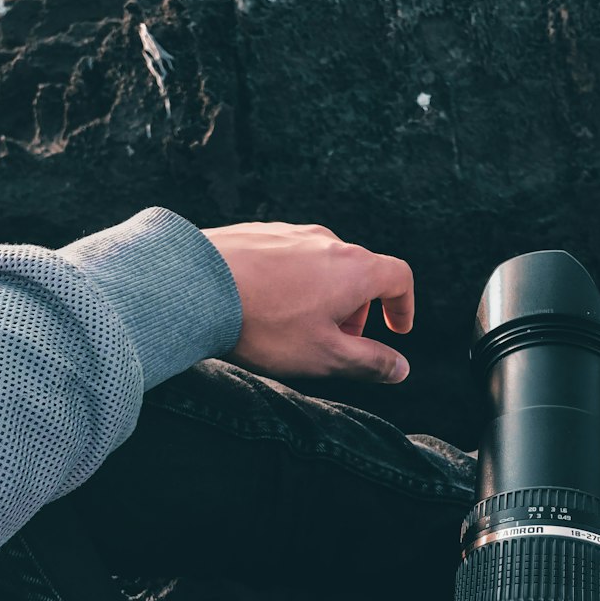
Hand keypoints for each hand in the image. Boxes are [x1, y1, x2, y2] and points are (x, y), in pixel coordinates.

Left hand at [201, 222, 413, 382]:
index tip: (396, 330)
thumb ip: (369, 362)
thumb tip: (400, 368)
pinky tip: (265, 305)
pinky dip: (292, 281)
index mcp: (355, 268)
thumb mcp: (325, 356)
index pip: (399, 277)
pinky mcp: (257, 232)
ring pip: (322, 263)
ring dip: (324, 294)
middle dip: (357, 309)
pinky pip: (288, 257)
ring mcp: (290, 232)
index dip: (403, 305)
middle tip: (338, 340)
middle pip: (360, 271)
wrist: (195, 287)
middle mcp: (327, 241)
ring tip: (298, 325)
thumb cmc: (266, 325)